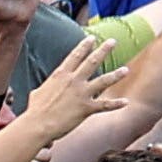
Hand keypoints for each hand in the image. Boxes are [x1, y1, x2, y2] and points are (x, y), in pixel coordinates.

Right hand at [15, 37, 129, 139]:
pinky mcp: (87, 108)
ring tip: (126, 70)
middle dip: (103, 50)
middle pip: (92, 61)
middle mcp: (73, 81)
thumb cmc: (35, 109)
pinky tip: (126, 102)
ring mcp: (82, 93)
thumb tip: (48, 87)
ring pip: (104, 81)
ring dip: (116, 75)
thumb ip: (49, 86)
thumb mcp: (39, 91)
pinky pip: (105, 105)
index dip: (85, 46)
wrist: (38, 123)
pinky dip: (116, 104)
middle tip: (113, 41)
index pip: (75, 55)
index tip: (92, 38)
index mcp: (61, 74)